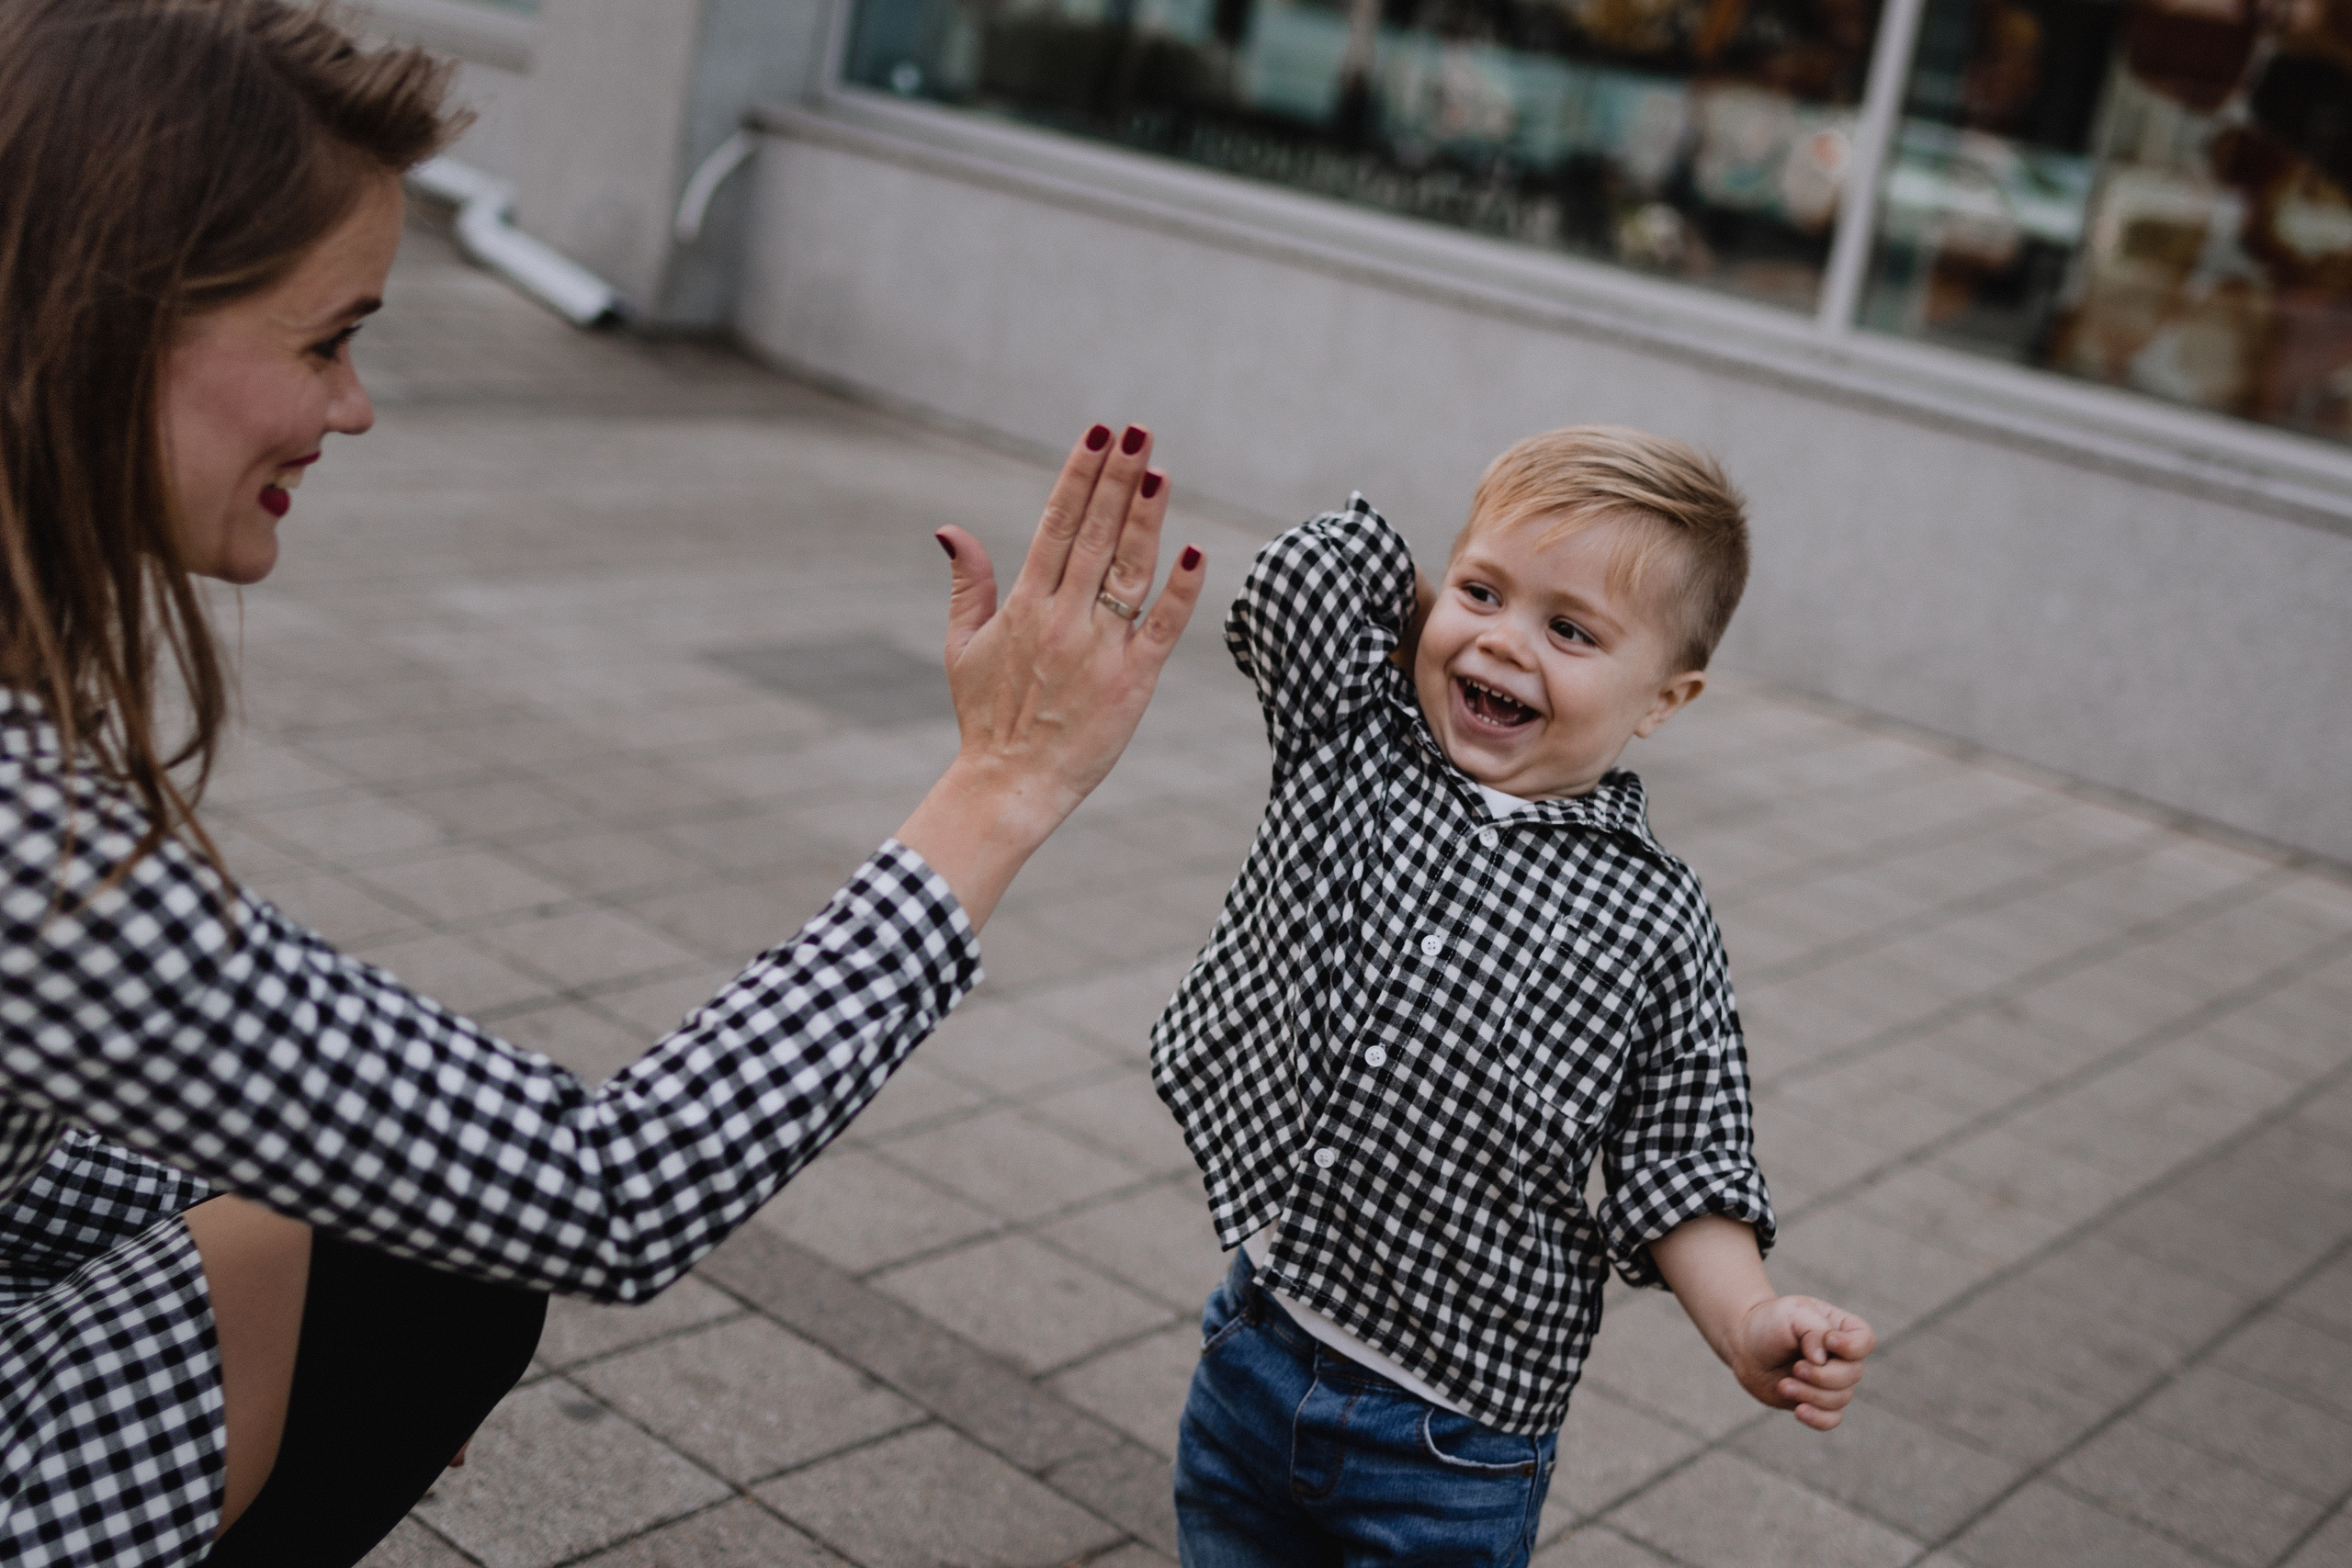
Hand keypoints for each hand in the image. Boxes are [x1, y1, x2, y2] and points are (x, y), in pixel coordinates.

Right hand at [896, 423, 1205, 926]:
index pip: (1056, 523)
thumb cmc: (986, 717)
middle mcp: (1061, 619)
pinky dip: (1180, 592)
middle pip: (1094, 535)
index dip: (1080, 474)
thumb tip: (949, 529)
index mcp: (1023, 605)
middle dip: (1118, 478)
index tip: (1099, 432)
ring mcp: (1098, 651)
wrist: (1008, 786)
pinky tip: (1195, 552)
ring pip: (1127, 571)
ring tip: (1160, 471)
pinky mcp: (1132, 684)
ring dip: (1145, 519)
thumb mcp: (964, 646)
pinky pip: (1161, 629)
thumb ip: (967, 583)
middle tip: (1139, 431)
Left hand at [1722, 1294, 1876, 1430]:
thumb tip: (1823, 1359)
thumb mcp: (1792, 1313)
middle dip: (1822, 1375)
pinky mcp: (1817, 1402)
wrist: (1746, 1345)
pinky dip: (1818, 1418)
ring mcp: (1832, 1382)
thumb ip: (1814, 1329)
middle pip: (1853, 1374)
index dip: (1852, 1347)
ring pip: (1840, 1398)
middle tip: (1796, 1368)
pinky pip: (1832, 1419)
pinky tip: (1799, 1411)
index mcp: (1842, 1329)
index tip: (1828, 1341)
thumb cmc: (1771, 1323)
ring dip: (1810, 1394)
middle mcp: (1842, 1358)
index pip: (1865, 1341)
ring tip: (1784, 1385)